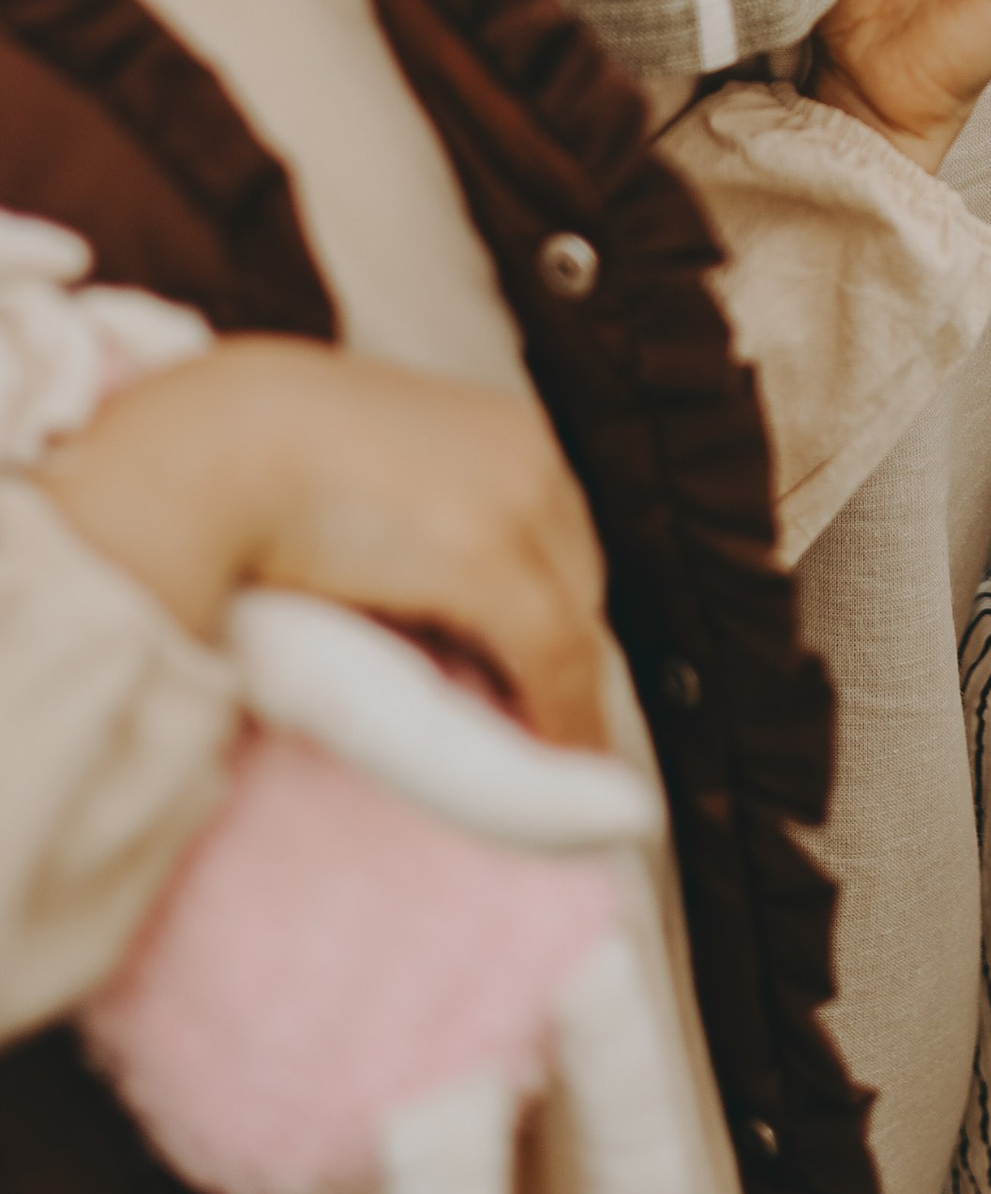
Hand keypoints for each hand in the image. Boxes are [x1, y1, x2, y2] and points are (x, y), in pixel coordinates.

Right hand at [38, 343, 612, 747]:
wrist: (212, 442)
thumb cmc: (254, 462)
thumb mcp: (359, 483)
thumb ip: (406, 526)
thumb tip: (410, 597)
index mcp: (502, 430)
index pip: (558, 542)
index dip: (549, 619)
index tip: (537, 682)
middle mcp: (528, 456)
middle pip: (576, 581)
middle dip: (560, 655)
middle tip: (537, 726)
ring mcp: (516, 501)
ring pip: (574, 624)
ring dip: (566, 695)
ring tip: (553, 758)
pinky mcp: (487, 558)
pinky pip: (554, 657)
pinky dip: (562, 717)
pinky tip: (558, 763)